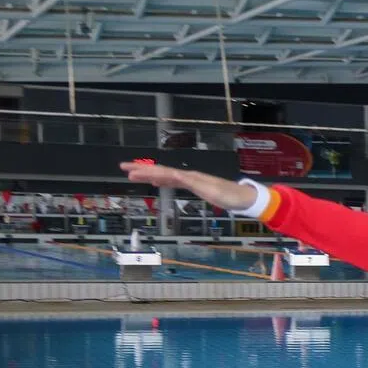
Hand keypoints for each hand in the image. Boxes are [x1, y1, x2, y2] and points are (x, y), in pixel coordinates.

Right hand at [118, 162, 254, 210]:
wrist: (243, 199)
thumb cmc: (230, 196)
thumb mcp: (212, 190)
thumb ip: (194, 182)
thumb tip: (175, 175)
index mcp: (190, 177)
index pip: (164, 172)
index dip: (147, 171)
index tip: (131, 170)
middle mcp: (188, 176)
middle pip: (161, 171)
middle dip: (142, 170)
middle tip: (124, 168)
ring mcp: (191, 180)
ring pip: (165, 176)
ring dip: (149, 175)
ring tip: (134, 175)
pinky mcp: (195, 186)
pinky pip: (173, 182)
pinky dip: (162, 181)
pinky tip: (156, 183)